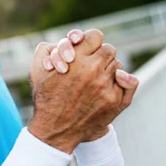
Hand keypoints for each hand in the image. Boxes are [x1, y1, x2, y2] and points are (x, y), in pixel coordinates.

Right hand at [29, 29, 138, 152]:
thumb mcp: (38, 69)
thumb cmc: (47, 97)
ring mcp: (105, 86)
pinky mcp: (115, 101)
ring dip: (109, 68)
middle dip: (100, 55)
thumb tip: (74, 42)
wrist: (56, 129)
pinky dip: (120, 81)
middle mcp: (92, 70)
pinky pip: (127, 81)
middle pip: (108, 49)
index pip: (95, 36)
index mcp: (75, 59)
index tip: (86, 48)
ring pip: (117, 64)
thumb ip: (49, 49)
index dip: (90, 41)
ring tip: (97, 77)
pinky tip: (109, 85)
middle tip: (92, 64)